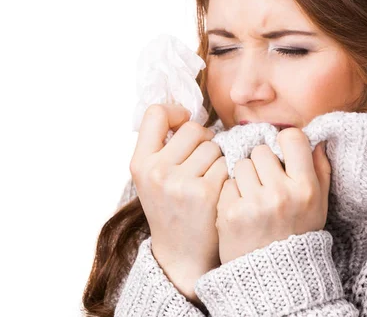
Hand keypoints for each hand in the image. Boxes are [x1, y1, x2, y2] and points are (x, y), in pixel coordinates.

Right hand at [129, 104, 227, 303]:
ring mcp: (181, 183)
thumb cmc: (170, 209)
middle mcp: (156, 171)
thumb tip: (186, 110)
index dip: (175, 113)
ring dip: (217, 158)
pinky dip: (227, 174)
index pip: (155, 113)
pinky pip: (226, 164)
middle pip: (193, 129)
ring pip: (214, 146)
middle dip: (203, 140)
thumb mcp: (152, 178)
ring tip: (208, 179)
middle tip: (201, 161)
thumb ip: (163, 146)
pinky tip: (219, 191)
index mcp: (139, 164)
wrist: (181, 255)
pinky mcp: (206, 193)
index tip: (183, 125)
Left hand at [216, 128, 330, 263]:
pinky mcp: (230, 213)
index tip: (282, 153)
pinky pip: (226, 183)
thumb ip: (320, 170)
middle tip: (265, 181)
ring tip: (252, 196)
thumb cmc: (298, 235)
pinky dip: (231, 193)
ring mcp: (253, 203)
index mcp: (305, 188)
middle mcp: (280, 194)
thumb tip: (316, 140)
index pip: (292, 138)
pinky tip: (241, 209)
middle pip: (261, 150)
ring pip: (240, 164)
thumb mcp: (319, 205)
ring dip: (244, 176)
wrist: (274, 278)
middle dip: (261, 163)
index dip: (284, 142)